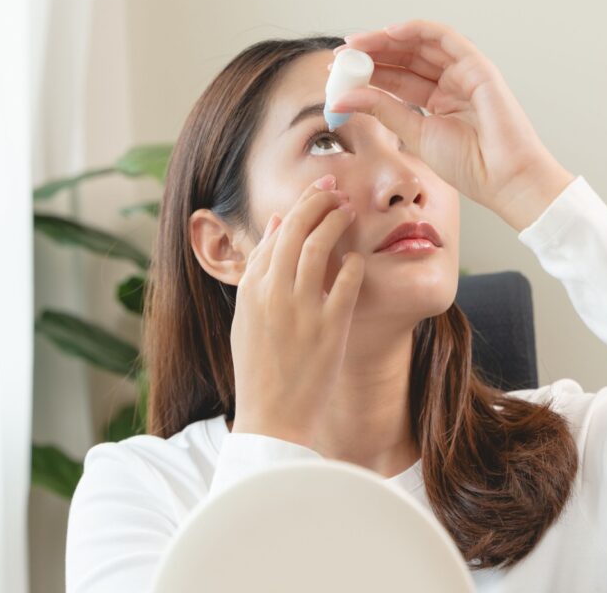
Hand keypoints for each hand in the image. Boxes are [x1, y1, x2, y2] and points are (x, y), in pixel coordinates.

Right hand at [229, 174, 364, 446]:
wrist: (272, 417)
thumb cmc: (260, 367)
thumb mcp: (247, 316)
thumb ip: (260, 269)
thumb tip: (277, 224)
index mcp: (251, 289)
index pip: (277, 231)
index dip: (299, 205)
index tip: (317, 191)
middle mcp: (273, 293)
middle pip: (298, 229)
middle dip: (319, 200)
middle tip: (337, 188)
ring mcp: (302, 309)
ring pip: (321, 246)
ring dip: (337, 220)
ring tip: (350, 209)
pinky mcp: (330, 328)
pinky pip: (347, 281)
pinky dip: (354, 263)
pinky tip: (359, 258)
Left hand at [328, 19, 574, 225]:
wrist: (503, 178)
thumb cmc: (469, 165)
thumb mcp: (415, 134)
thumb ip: (383, 110)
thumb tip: (345, 96)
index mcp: (438, 102)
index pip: (397, 78)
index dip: (368, 71)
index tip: (339, 70)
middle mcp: (451, 83)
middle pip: (406, 58)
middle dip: (372, 52)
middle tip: (341, 53)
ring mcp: (465, 72)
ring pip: (420, 44)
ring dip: (387, 39)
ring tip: (357, 42)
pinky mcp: (477, 65)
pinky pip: (444, 38)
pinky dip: (416, 30)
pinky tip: (389, 33)